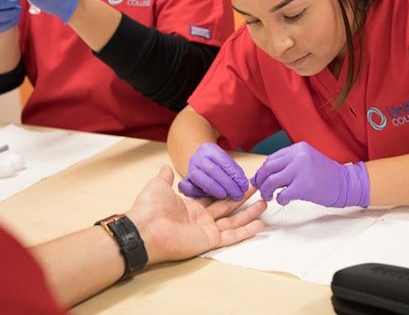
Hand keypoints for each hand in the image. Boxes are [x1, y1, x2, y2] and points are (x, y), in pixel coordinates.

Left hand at [126, 165, 265, 264]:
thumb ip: (166, 178)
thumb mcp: (158, 186)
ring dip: (249, 214)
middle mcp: (200, 219)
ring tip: (263, 204)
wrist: (145, 228)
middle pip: (227, 208)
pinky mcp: (209, 240)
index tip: (239, 183)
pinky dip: (246, 231)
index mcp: (190, 207)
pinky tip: (259, 225)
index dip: (227, 190)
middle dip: (242, 199)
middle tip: (256, 190)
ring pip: (233, 221)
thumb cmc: (149, 208)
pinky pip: (232, 235)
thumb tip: (166, 168)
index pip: (213, 198)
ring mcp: (205, 230)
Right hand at [177, 143, 248, 199]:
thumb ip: (234, 172)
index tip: (244, 185)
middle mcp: (197, 157)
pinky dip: (197, 193)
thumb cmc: (216, 165)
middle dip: (228, 184)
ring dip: (215, 189)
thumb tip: (244, 185)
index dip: (235, 174)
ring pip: (200, 178)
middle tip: (238, 194)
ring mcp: (189, 169)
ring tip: (226, 196)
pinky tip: (208, 197)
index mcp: (210, 149)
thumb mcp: (226, 162)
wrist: (199, 163)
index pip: (224, 161)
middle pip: (213, 170)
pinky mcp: (184, 181)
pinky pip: (187, 188)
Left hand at [251, 142, 369, 207]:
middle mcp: (298, 156)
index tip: (260, 179)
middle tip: (261, 189)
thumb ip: (289, 163)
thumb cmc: (327, 175)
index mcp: (298, 148)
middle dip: (261, 181)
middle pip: (268, 168)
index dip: (262, 171)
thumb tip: (265, 173)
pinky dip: (280, 199)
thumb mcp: (307, 160)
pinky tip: (284, 200)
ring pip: (271, 181)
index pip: (272, 158)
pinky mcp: (304, 186)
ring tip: (269, 196)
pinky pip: (282, 194)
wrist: (346, 183)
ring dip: (266, 191)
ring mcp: (301, 170)